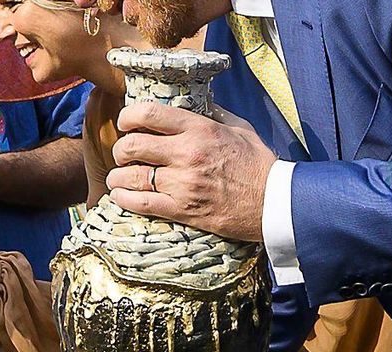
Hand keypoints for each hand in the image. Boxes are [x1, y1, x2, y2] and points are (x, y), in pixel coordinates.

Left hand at [106, 103, 275, 241]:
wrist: (273, 203)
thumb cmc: (258, 164)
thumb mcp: (239, 128)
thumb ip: (213, 114)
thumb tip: (193, 102)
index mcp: (199, 129)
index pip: (149, 114)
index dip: (128, 117)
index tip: (126, 123)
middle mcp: (186, 154)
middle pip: (132, 146)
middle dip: (121, 150)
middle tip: (124, 155)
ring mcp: (182, 184)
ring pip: (131, 176)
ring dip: (118, 177)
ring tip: (119, 177)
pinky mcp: (182, 210)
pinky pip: (140, 203)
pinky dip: (124, 199)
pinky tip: (121, 195)